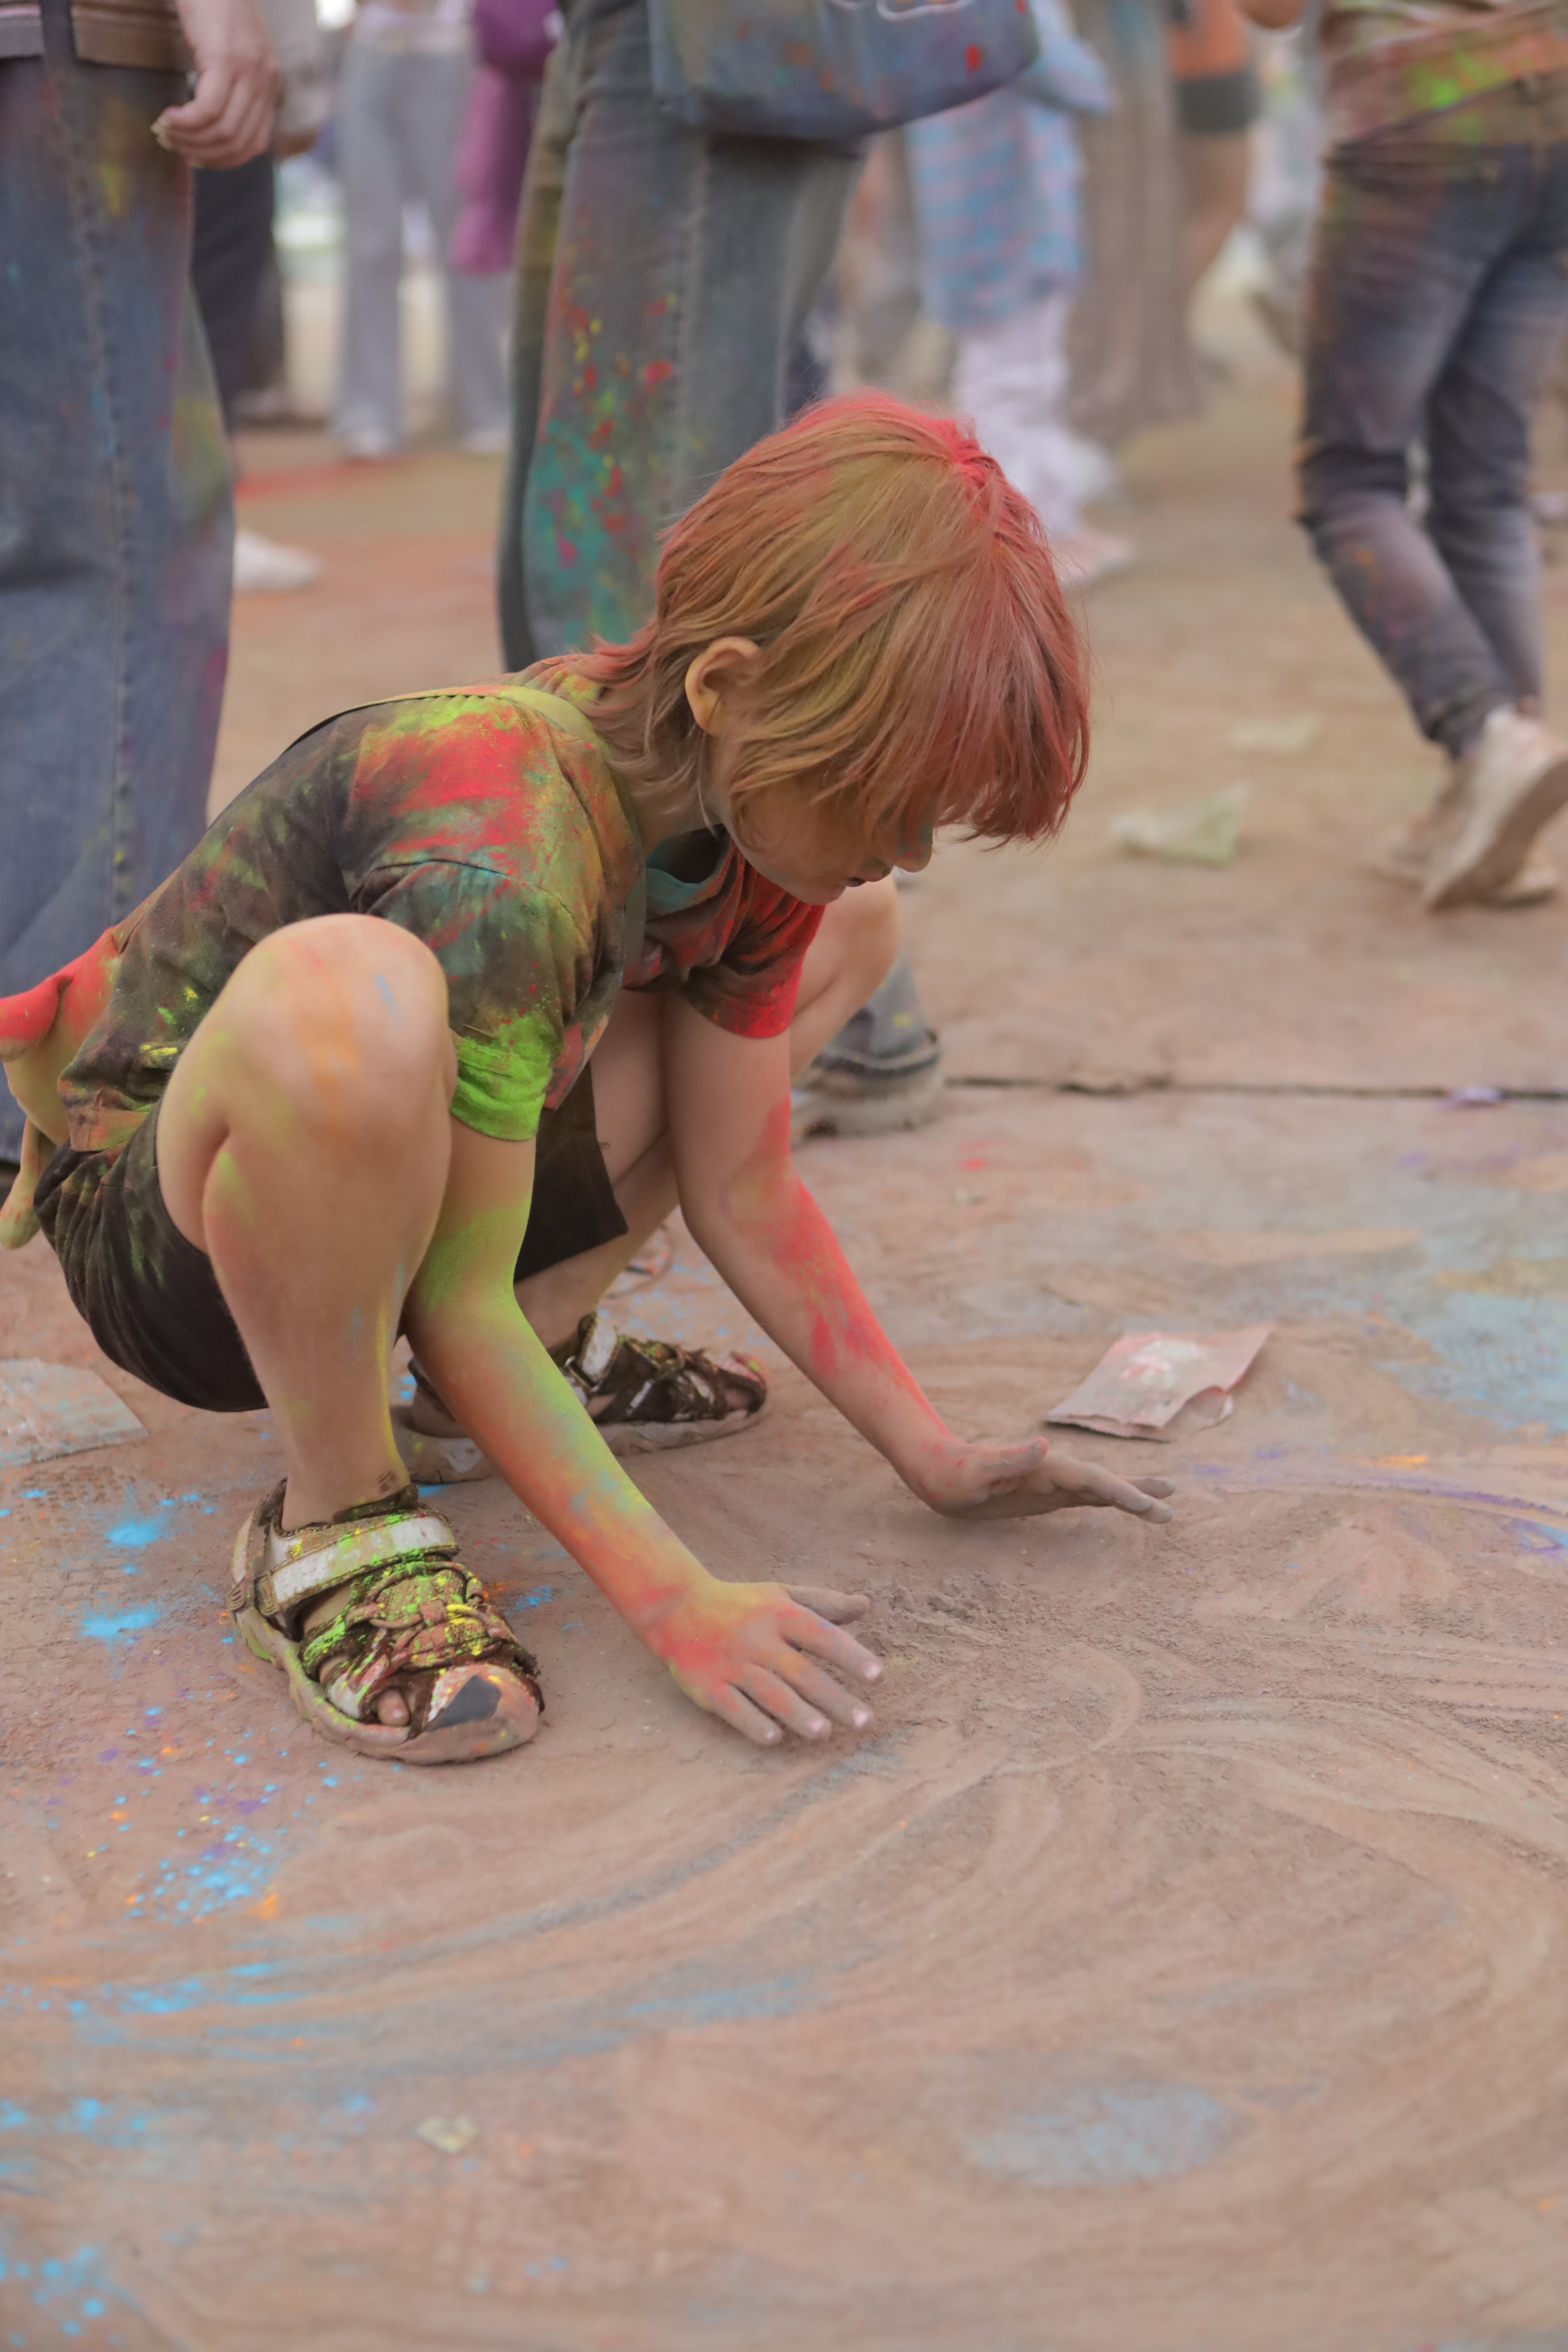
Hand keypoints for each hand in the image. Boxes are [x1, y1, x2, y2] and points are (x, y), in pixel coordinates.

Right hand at [156, 0, 277, 166]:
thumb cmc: (212, 2)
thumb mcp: (230, 48)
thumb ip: (231, 81)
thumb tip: (208, 122)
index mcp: (269, 82)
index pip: (255, 144)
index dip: (224, 160)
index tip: (196, 156)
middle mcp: (265, 80)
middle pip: (237, 143)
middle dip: (202, 154)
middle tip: (173, 144)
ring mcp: (248, 70)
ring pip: (223, 132)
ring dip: (190, 140)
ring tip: (166, 130)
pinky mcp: (225, 59)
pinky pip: (207, 110)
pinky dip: (186, 122)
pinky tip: (169, 117)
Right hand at [647, 1578, 881, 1748]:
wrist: (675, 1607)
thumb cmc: (741, 1605)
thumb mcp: (780, 1594)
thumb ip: (823, 1603)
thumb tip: (866, 1605)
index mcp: (780, 1615)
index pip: (822, 1635)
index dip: (851, 1655)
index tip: (878, 1676)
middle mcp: (758, 1639)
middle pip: (801, 1672)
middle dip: (835, 1698)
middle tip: (865, 1721)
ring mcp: (731, 1664)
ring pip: (769, 1692)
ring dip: (797, 1713)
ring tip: (824, 1733)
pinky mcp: (707, 1686)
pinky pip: (733, 1707)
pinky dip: (753, 1722)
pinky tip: (774, 1739)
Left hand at [911, 1434, 1174, 1524]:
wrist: (939, 1471)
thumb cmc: (953, 1473)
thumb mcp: (975, 1471)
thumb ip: (1009, 1459)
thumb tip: (1044, 1445)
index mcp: (1044, 1465)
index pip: (1091, 1479)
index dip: (1120, 1491)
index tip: (1147, 1504)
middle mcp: (1055, 1470)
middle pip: (1105, 1483)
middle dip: (1138, 1495)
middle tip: (1172, 1508)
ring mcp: (1053, 1483)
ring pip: (1101, 1490)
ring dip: (1132, 1497)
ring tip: (1166, 1506)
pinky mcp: (1047, 1494)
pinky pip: (1086, 1499)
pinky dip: (1111, 1502)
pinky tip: (1127, 1506)